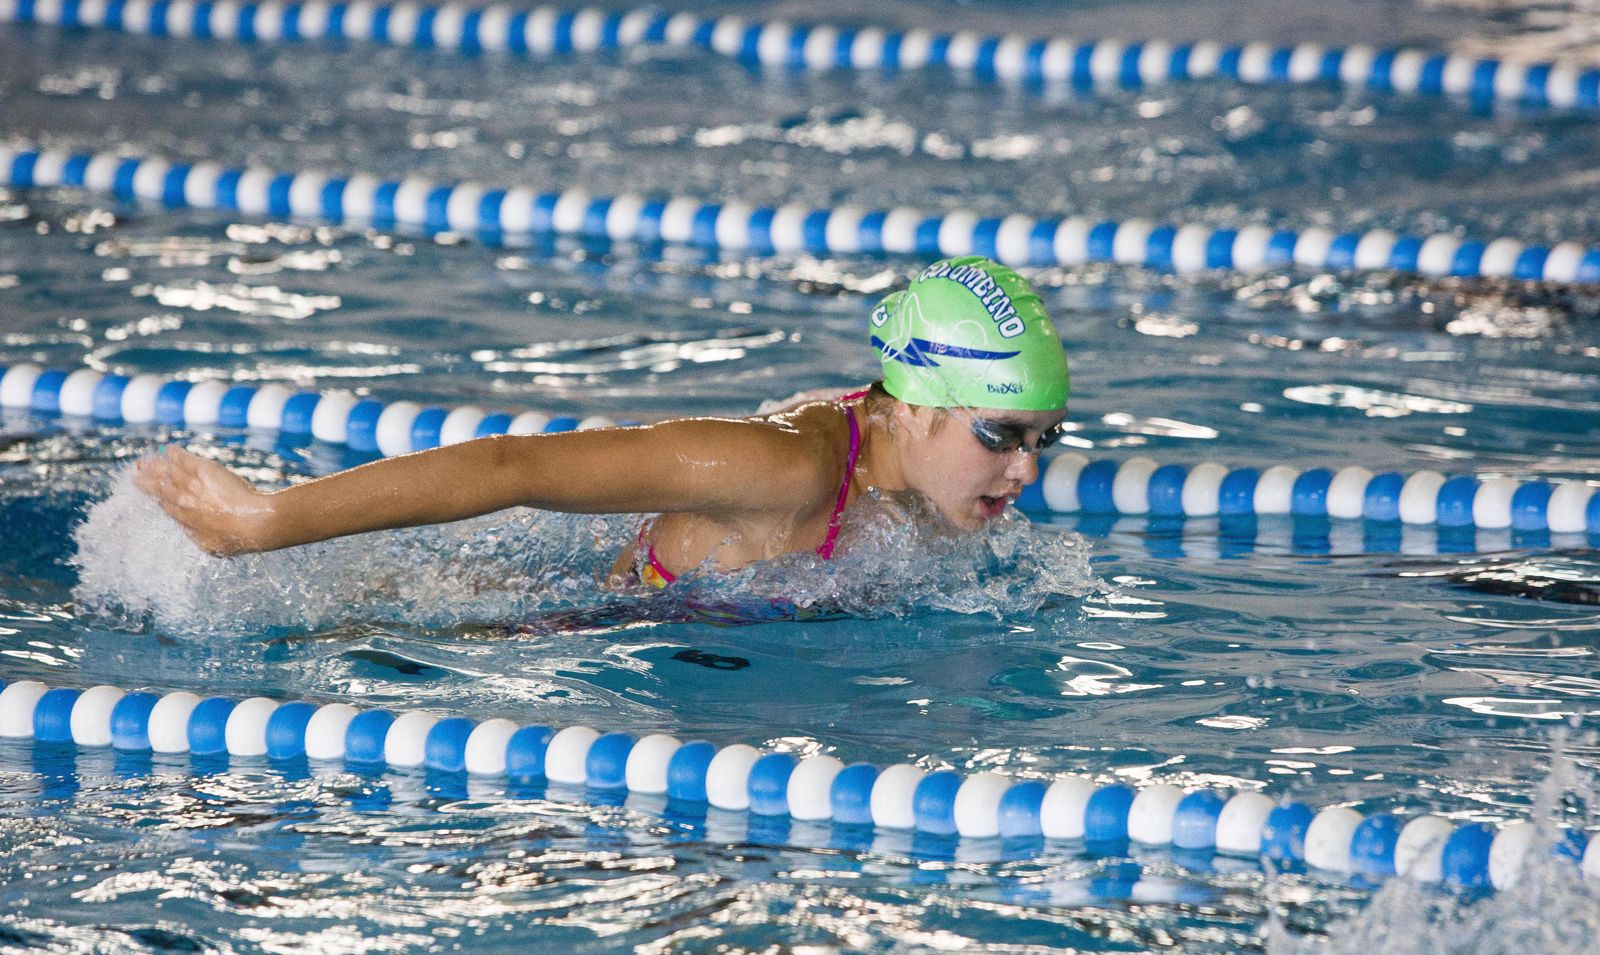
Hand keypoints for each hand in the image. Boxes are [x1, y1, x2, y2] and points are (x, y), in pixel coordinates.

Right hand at [132, 446, 276, 555]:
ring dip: (155, 465)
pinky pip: (184, 459)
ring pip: (168, 472)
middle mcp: (184, 499)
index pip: (165, 505)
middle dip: (146, 480)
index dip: (156, 498)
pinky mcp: (204, 470)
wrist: (253, 523)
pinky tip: (168, 449)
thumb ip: (196, 536)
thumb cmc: (237, 538)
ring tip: (144, 461)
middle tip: (135, 475)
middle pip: (160, 487)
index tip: (150, 494)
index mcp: (185, 518)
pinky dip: (175, 454)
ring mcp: (192, 484)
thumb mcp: (210, 545)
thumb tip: (189, 529)